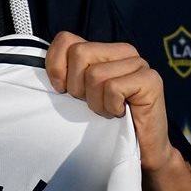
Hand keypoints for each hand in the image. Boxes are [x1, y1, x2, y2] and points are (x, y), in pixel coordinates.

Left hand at [44, 31, 173, 170]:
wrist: (139, 151)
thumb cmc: (106, 123)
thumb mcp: (79, 93)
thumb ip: (66, 74)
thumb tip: (39, 68)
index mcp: (104, 49)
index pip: (66, 40)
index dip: (56, 67)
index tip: (62, 89)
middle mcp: (124, 51)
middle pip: (79, 54)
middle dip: (77, 86)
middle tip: (92, 103)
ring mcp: (140, 64)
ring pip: (95, 74)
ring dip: (96, 102)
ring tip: (108, 110)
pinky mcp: (151, 80)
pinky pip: (113, 88)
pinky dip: (111, 107)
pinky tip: (121, 113)